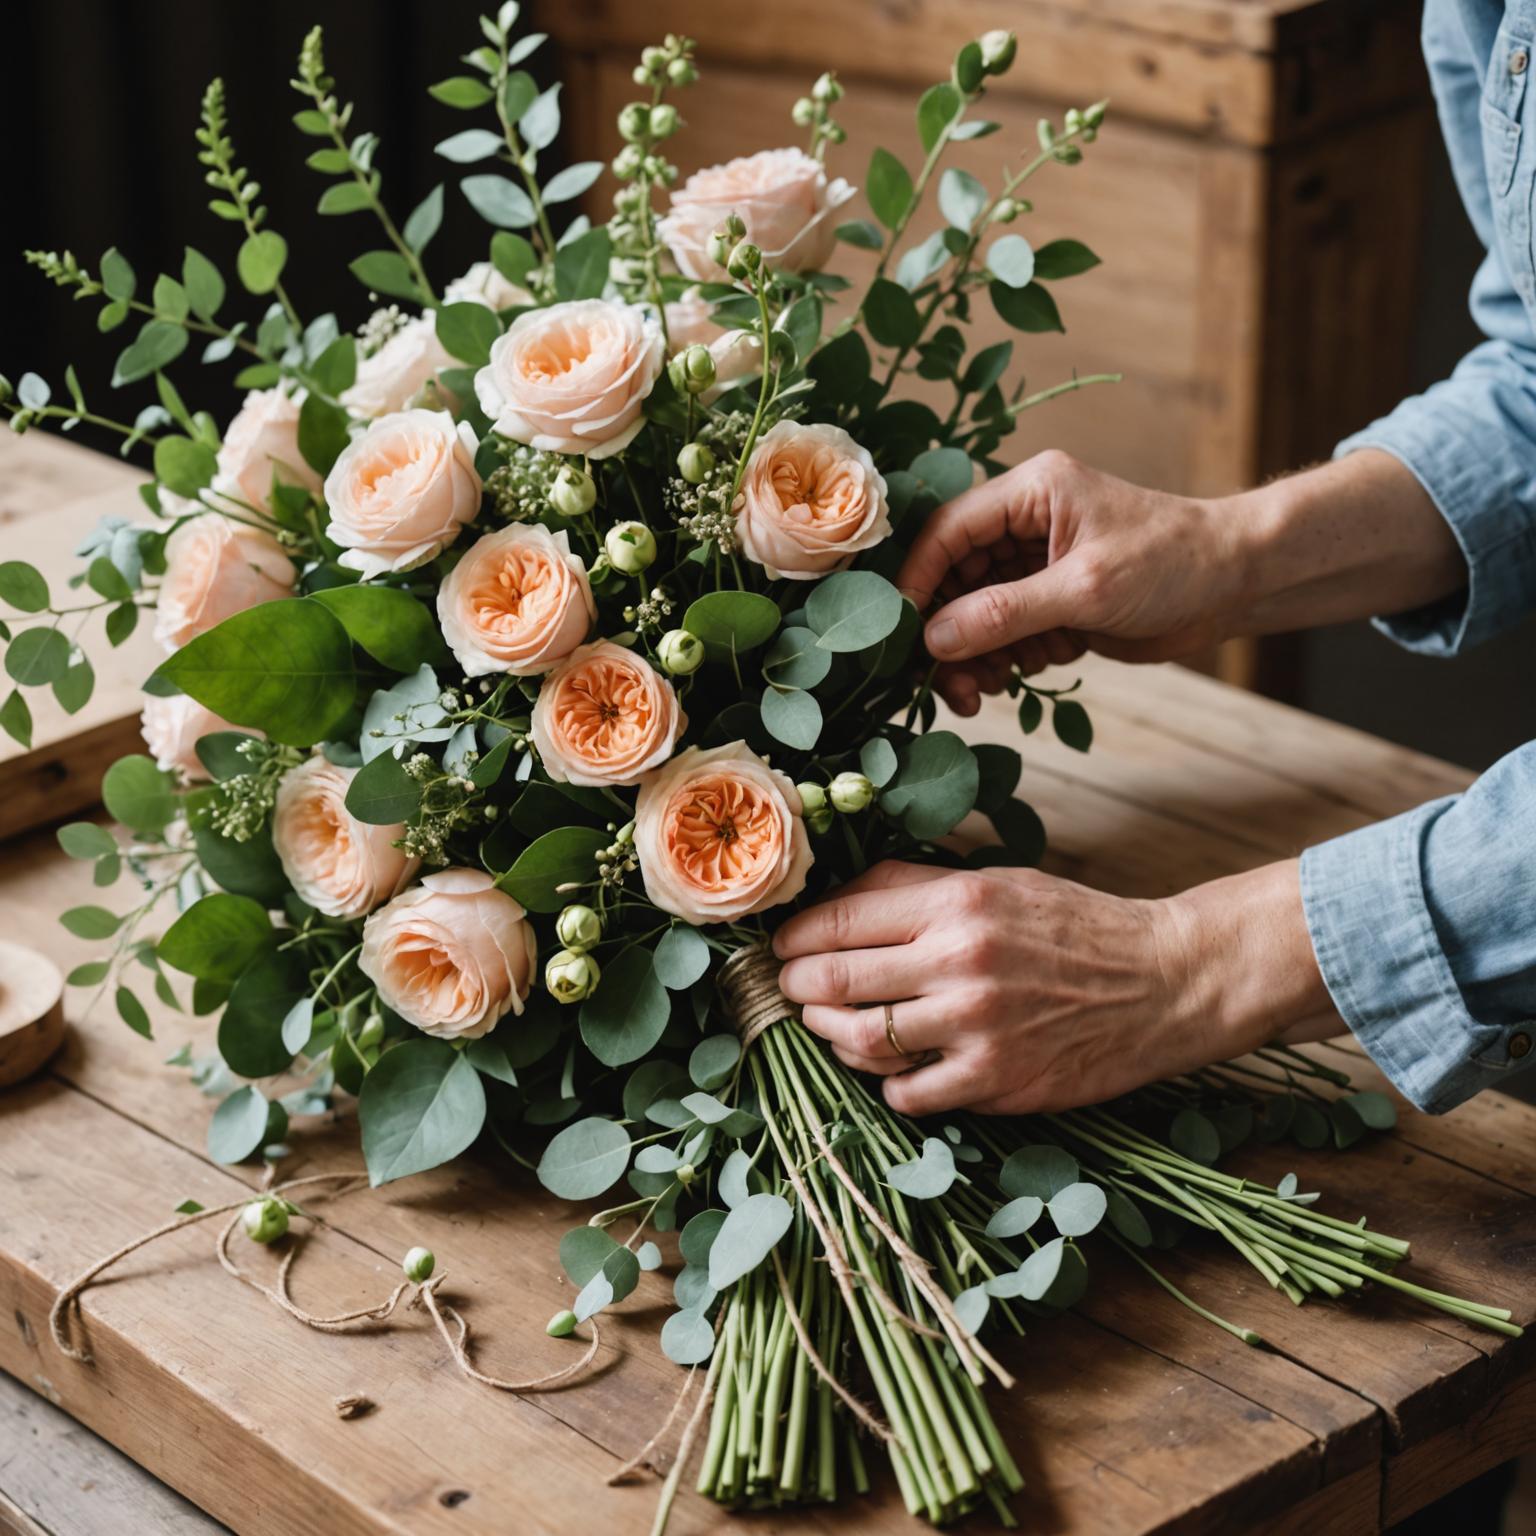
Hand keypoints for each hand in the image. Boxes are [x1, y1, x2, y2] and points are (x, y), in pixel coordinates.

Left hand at [772, 858, 1339, 1117]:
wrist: (1162, 980)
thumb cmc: (1073, 926)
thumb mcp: (995, 882)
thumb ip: (913, 887)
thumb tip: (832, 900)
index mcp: (957, 903)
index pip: (838, 920)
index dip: (793, 937)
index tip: (779, 945)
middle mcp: (960, 963)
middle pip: (834, 980)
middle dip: (795, 986)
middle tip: (789, 987)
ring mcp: (977, 1028)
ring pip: (860, 1040)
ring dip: (831, 1034)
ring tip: (829, 1024)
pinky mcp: (997, 1081)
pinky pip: (908, 1094)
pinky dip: (888, 1083)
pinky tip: (893, 1067)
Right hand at [898, 450, 1241, 714]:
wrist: (1235, 584)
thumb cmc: (1171, 564)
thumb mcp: (1084, 589)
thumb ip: (1004, 614)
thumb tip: (933, 640)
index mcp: (1029, 492)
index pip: (948, 530)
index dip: (917, 579)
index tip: (900, 630)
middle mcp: (1024, 523)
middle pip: (954, 577)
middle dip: (945, 631)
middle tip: (941, 680)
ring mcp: (1035, 564)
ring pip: (973, 611)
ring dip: (969, 655)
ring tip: (978, 693)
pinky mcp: (1051, 601)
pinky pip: (1003, 633)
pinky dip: (999, 661)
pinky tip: (1010, 681)